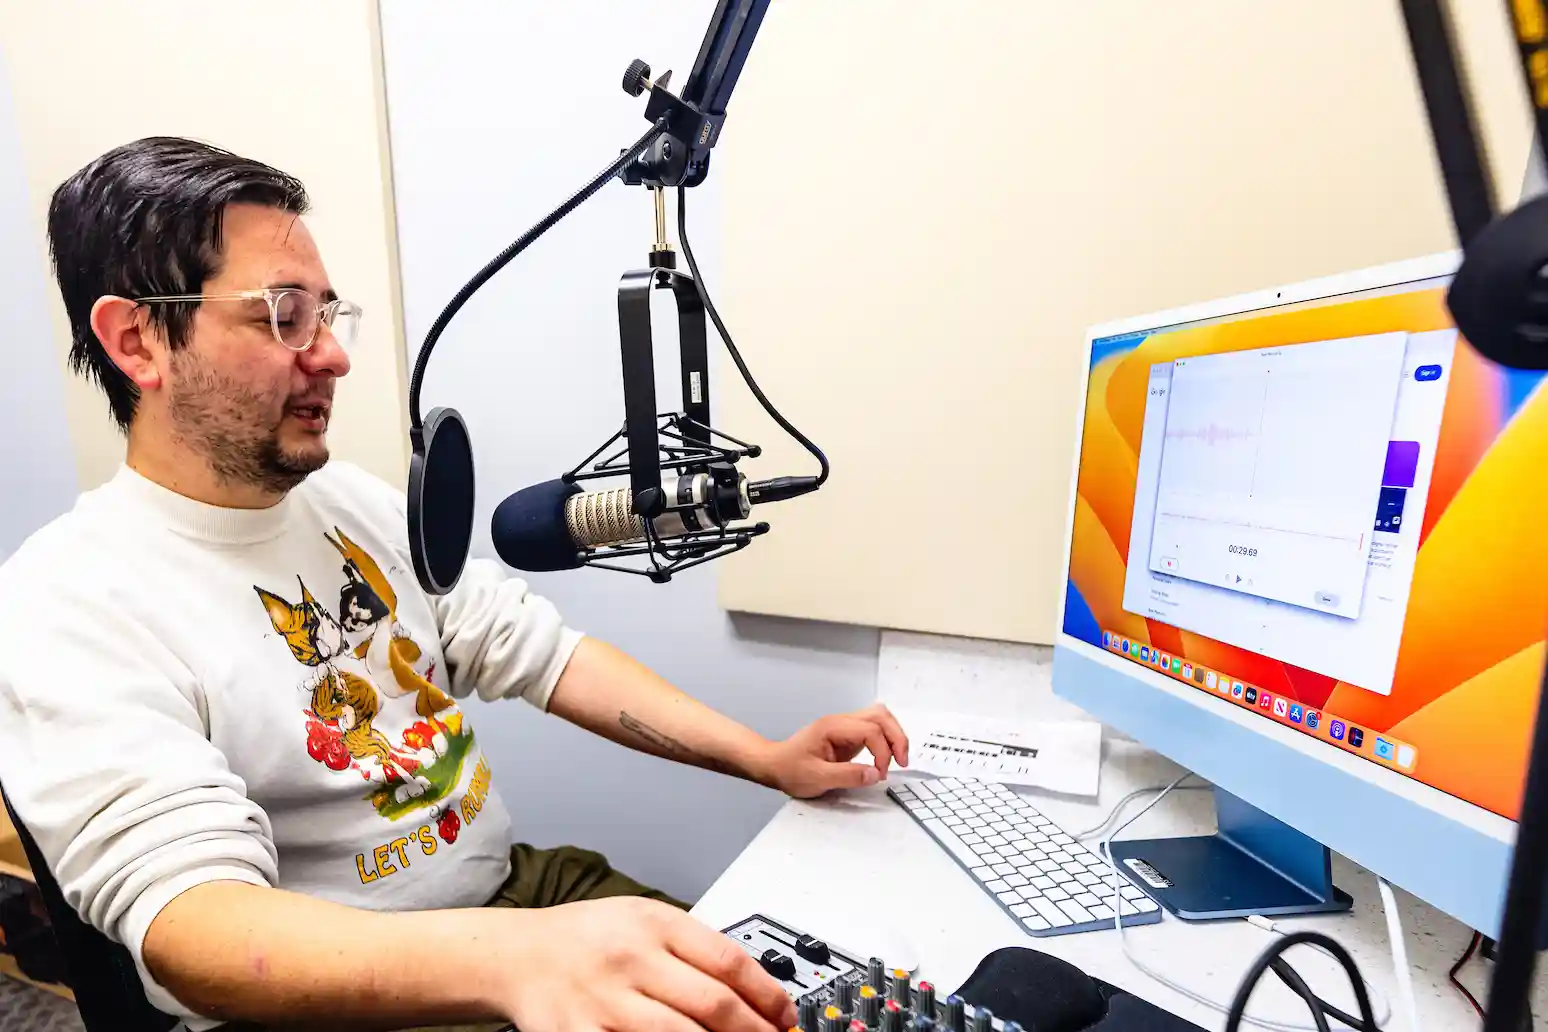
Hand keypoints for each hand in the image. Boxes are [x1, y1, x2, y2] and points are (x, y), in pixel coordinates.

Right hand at [504, 896, 797, 1031]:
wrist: (518, 954)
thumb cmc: (587, 938)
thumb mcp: (643, 919)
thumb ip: (693, 946)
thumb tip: (754, 987)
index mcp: (654, 923)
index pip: (728, 960)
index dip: (768, 994)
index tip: (786, 1015)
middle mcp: (631, 959)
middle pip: (713, 1004)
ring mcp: (605, 1001)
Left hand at [761, 703, 910, 798]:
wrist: (774, 765)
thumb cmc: (790, 770)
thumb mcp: (816, 778)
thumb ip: (847, 775)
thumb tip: (875, 774)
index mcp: (833, 727)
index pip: (870, 730)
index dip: (882, 752)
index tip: (879, 774)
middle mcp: (841, 721)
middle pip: (880, 715)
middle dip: (897, 738)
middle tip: (902, 762)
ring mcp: (845, 726)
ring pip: (880, 717)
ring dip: (894, 736)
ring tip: (897, 759)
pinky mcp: (848, 735)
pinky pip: (874, 729)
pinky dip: (886, 740)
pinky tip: (886, 757)